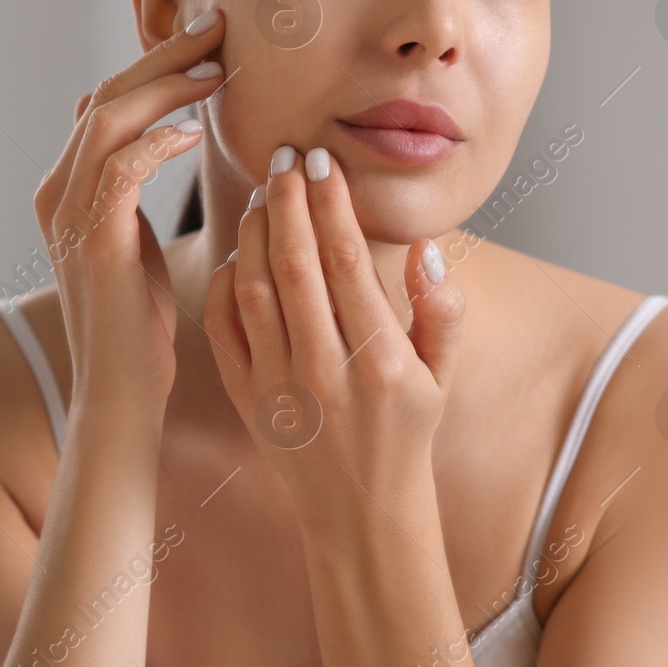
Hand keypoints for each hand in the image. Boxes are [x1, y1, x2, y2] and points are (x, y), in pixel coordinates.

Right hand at [32, 9, 226, 406]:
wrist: (120, 392)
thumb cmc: (139, 324)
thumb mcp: (132, 239)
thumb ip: (128, 183)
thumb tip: (144, 123)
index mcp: (66, 187)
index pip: (108, 101)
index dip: (156, 64)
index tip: (209, 39)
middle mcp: (56, 191)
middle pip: (107, 96)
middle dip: (164, 56)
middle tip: (217, 27)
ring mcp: (67, 214)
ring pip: (110, 119)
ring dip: (167, 87)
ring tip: (217, 70)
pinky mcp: (91, 238)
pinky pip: (120, 166)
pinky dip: (158, 139)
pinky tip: (197, 130)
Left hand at [202, 145, 465, 512]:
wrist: (361, 511)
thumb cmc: (406, 431)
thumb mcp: (443, 375)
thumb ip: (441, 311)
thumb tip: (426, 250)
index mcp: (381, 361)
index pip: (348, 262)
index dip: (331, 204)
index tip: (323, 162)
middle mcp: (325, 371)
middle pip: (295, 265)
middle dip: (286, 200)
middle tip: (286, 155)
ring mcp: (279, 387)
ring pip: (254, 289)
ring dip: (253, 232)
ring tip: (262, 192)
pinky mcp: (246, 398)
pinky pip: (224, 327)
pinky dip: (225, 282)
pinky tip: (238, 251)